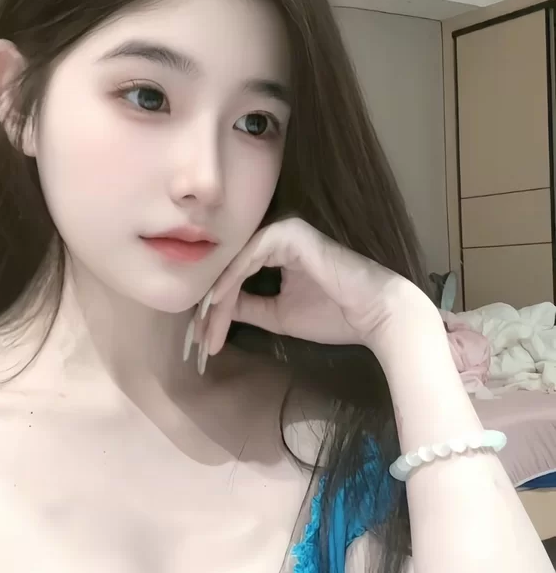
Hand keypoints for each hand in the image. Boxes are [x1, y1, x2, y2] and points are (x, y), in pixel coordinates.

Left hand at [193, 218, 432, 370]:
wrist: (375, 314)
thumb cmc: (335, 315)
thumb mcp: (278, 315)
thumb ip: (248, 307)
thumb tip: (217, 308)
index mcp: (276, 251)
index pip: (233, 276)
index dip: (215, 308)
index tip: (204, 340)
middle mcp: (276, 236)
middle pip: (228, 269)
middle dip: (210, 306)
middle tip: (198, 339)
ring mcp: (282, 231)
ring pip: (233, 264)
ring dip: (216, 300)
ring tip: (206, 331)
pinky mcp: (288, 234)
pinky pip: (247, 259)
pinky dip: (229, 285)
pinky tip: (218, 309)